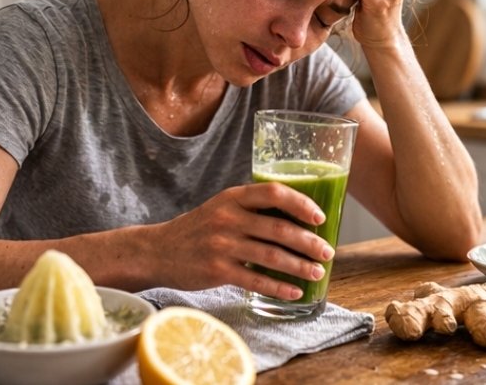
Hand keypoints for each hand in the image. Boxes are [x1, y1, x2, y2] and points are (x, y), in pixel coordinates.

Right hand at [149, 183, 335, 300]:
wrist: (157, 251)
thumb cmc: (197, 229)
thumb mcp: (220, 207)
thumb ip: (251, 209)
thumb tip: (296, 219)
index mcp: (232, 197)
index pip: (273, 192)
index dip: (301, 203)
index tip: (320, 217)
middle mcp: (228, 218)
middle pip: (279, 228)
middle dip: (309, 242)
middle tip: (327, 252)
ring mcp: (222, 245)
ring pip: (271, 256)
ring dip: (299, 266)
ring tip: (317, 273)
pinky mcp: (217, 270)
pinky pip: (256, 280)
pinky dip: (279, 287)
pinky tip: (294, 292)